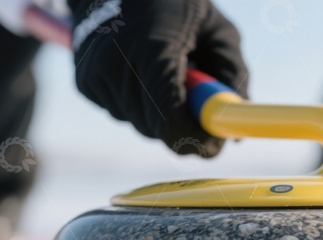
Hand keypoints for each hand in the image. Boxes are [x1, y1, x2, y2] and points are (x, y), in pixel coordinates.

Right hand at [69, 0, 247, 157]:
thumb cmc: (174, 4)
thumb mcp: (215, 29)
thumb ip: (233, 75)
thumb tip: (236, 130)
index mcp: (154, 49)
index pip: (170, 120)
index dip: (195, 139)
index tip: (214, 142)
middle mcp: (118, 65)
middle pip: (156, 129)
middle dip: (182, 126)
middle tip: (200, 109)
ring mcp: (96, 76)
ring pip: (139, 124)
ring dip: (160, 113)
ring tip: (167, 76)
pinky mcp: (85, 83)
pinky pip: (122, 113)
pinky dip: (139, 103)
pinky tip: (141, 72)